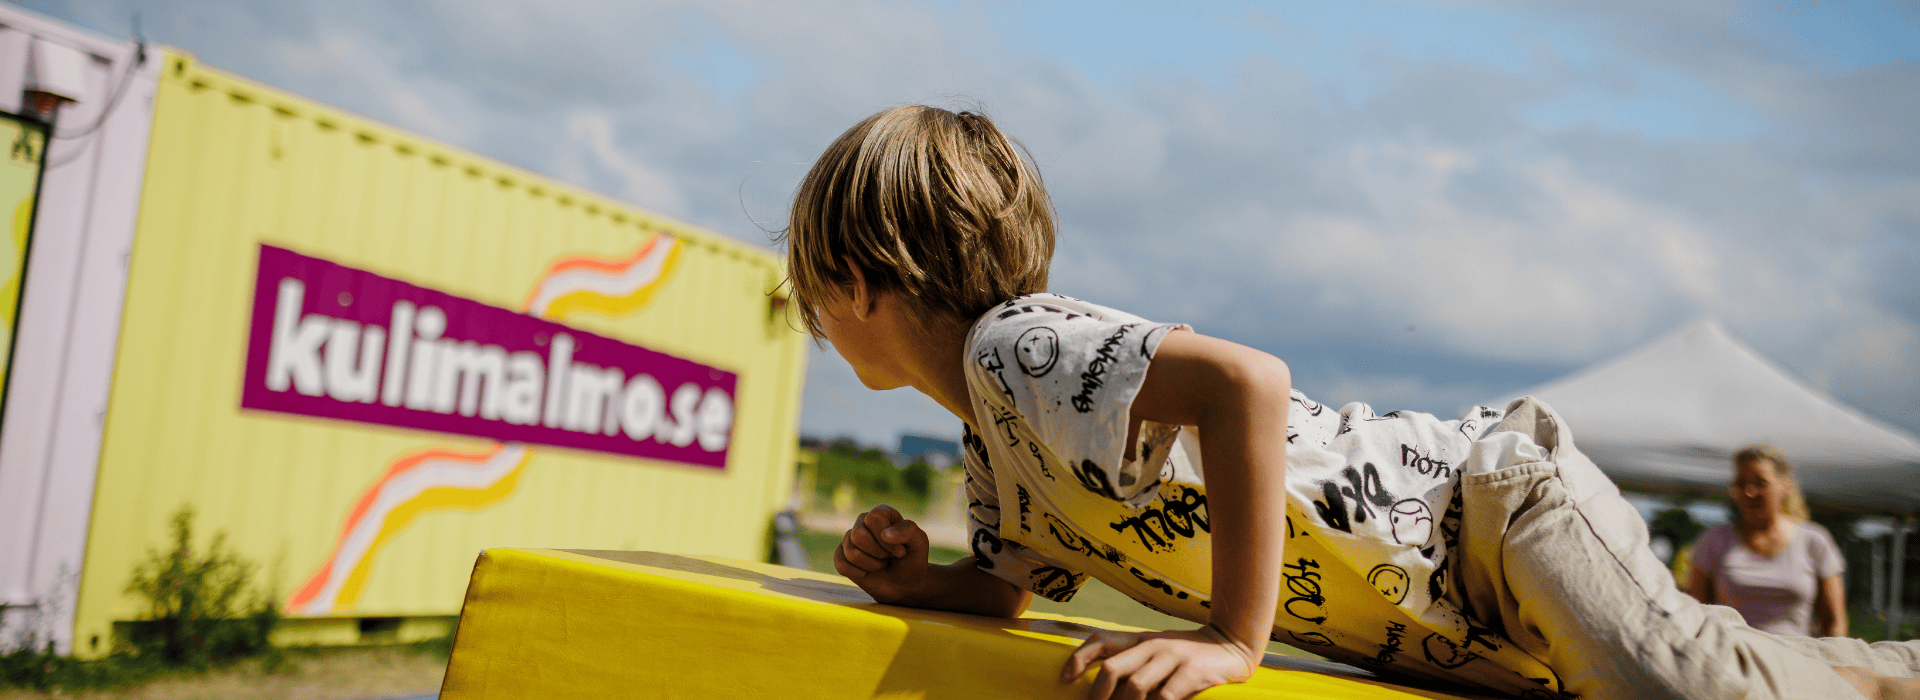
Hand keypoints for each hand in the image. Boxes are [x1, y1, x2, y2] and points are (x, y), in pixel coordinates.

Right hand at [832, 505, 931, 603]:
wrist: (904, 585)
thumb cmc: (912, 560)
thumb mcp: (919, 544)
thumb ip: (908, 531)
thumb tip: (885, 534)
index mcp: (882, 513)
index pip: (873, 519)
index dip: (886, 540)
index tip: (900, 552)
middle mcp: (863, 522)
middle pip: (858, 535)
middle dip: (878, 553)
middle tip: (889, 558)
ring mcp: (850, 539)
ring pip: (851, 552)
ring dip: (872, 565)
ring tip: (881, 564)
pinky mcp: (842, 556)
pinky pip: (840, 564)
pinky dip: (857, 573)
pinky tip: (867, 573)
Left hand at [1062, 627, 1259, 699]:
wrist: (1231, 643)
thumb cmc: (1187, 654)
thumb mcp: (1157, 651)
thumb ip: (1133, 663)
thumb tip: (1103, 689)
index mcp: (1140, 639)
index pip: (1101, 640)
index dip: (1079, 658)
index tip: (1065, 679)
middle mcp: (1153, 644)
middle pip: (1113, 668)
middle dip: (1098, 695)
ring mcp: (1173, 657)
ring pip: (1136, 687)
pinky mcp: (1193, 672)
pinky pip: (1165, 697)